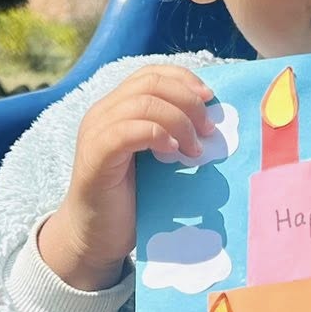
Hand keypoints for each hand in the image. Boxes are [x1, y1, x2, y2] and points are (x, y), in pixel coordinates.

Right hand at [38, 65, 215, 290]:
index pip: (152, 74)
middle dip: (188, 101)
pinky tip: (173, 152)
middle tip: (208, 130)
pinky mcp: (96, 156)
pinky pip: (127, 131)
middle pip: (150, 82)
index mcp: (118, 108)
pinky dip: (157, 135)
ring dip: (178, 121)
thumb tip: (215, 124)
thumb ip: (175, 136)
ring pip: (142, 103)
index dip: (184, 80)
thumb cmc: (132, 201)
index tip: (211, 99)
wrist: (97, 238)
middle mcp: (103, 113)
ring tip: (194, 148)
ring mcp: (96, 132)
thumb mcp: (159, 161)